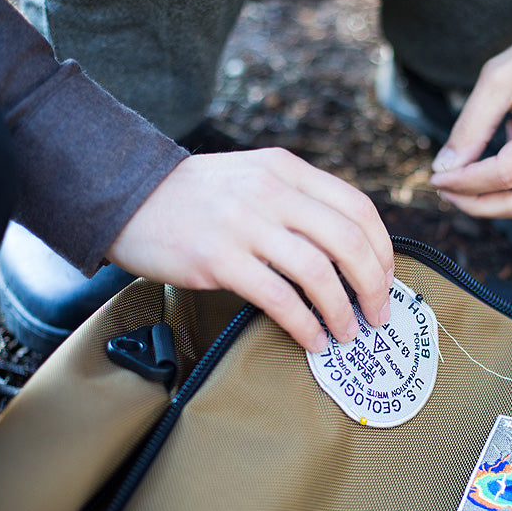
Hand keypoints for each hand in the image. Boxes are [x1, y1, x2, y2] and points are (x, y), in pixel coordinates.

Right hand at [106, 149, 394, 351]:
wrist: (125, 193)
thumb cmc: (195, 196)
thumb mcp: (254, 177)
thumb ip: (297, 201)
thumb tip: (347, 250)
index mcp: (287, 170)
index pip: (358, 208)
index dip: (383, 250)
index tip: (386, 280)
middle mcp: (271, 192)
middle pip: (348, 242)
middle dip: (374, 286)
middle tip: (378, 315)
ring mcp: (244, 224)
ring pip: (318, 273)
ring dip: (342, 311)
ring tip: (346, 333)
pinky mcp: (218, 259)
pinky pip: (279, 299)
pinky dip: (304, 325)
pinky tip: (312, 340)